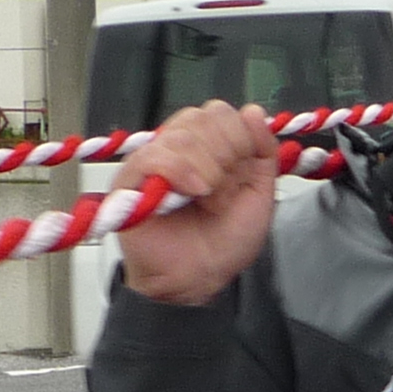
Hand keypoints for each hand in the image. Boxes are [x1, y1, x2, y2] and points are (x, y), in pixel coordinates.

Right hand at [112, 101, 280, 306]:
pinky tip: (194, 193)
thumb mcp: (259, 193)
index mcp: (206, 146)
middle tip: (224, 192)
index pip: (220, 112)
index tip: (242, 175)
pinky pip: (153, 156)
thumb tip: (253, 111)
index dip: (239, 139)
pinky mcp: (129, 182)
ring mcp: (151, 162)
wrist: (199, 280)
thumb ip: (263, 151)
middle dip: (226, 156)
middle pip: (203, 117)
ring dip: (208, 171)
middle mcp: (176, 147)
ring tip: (209, 202)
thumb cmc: (223, 242)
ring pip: (183, 135)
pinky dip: (181, 171)